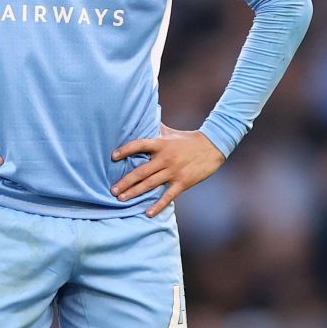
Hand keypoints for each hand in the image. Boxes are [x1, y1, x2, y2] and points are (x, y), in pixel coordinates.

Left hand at [110, 124, 224, 216]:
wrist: (213, 146)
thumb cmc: (189, 139)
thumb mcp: (171, 132)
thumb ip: (156, 127)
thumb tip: (144, 114)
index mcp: (161, 144)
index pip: (139, 145)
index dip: (126, 150)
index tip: (113, 156)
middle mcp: (165, 158)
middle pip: (141, 171)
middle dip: (126, 182)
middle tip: (112, 190)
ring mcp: (174, 171)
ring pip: (151, 184)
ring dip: (135, 192)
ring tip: (121, 199)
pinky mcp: (183, 182)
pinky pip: (168, 196)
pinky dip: (158, 206)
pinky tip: (148, 213)